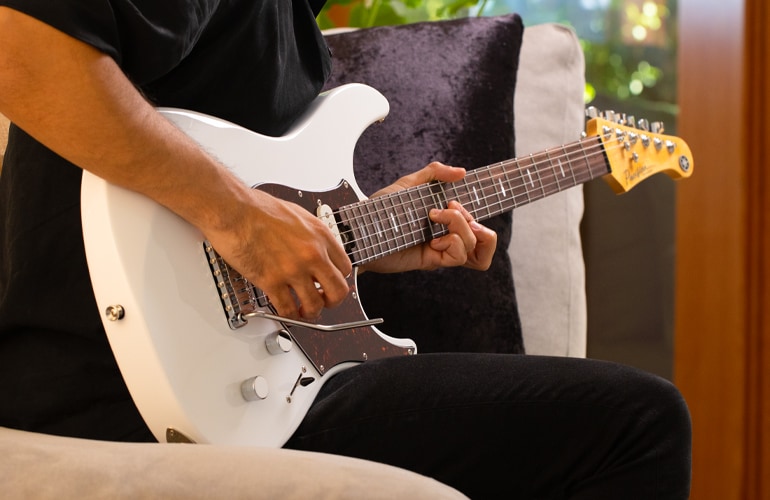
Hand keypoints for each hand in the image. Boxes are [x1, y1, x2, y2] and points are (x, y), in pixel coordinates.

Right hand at [204, 189, 351, 320]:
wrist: (232, 209)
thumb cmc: (256, 207)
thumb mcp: (297, 215)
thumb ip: (309, 235)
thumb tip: (312, 247)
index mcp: (320, 235)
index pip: (345, 267)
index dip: (338, 279)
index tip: (330, 283)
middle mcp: (311, 254)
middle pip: (338, 291)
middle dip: (332, 301)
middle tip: (323, 302)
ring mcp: (293, 269)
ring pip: (314, 305)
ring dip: (310, 313)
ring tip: (303, 311)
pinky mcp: (271, 281)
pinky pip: (287, 309)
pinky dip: (288, 315)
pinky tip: (285, 312)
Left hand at [362, 162, 497, 273]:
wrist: (360, 231)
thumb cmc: (379, 211)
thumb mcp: (408, 185)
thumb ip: (434, 173)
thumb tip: (462, 173)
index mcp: (444, 220)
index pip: (478, 223)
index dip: (484, 215)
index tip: (483, 197)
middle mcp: (446, 236)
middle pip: (485, 236)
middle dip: (470, 216)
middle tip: (449, 208)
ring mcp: (441, 249)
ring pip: (474, 244)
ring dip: (459, 225)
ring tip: (435, 219)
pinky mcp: (432, 261)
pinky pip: (459, 256)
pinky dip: (451, 243)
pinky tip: (433, 239)